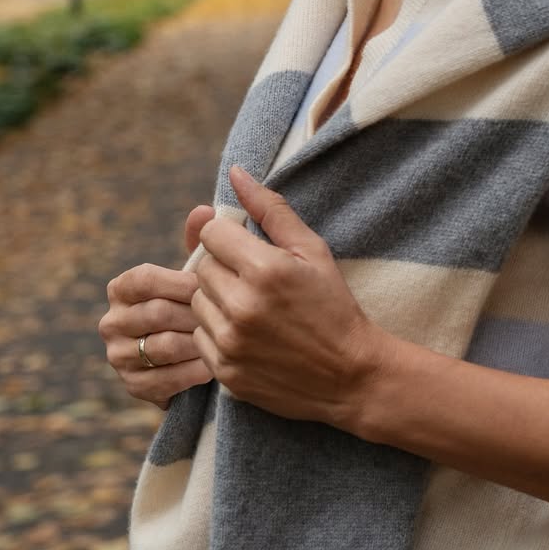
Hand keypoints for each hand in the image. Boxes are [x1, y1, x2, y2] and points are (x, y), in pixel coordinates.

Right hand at [98, 203, 215, 410]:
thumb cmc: (207, 303)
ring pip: (162, 346)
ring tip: (226, 339)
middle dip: (196, 314)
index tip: (209, 286)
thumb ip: (202, 242)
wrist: (211, 355)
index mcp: (123, 288)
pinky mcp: (134, 386)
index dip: (179, 283)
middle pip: (155, 314)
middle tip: (229, 315)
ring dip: (198, 342)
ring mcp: (119, 356)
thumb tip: (205, 210)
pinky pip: (165, 380)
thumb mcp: (203, 273)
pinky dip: (193, 372)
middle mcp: (111, 322)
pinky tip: (215, 366)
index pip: (143, 279)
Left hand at [191, 164, 390, 429]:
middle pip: (203, 266)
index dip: (231, 238)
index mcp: (265, 269)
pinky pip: (200, 335)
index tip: (251, 251)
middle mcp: (242, 305)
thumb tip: (236, 173)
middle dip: (225, 268)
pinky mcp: (224, 370)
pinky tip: (250, 334)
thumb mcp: (313, 251)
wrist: (351, 375)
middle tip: (258, 282)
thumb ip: (271, 209)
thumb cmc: (334, 306)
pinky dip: (218, 331)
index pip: (213, 233)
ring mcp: (230, 341)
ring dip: (218, 300)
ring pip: (197, 301)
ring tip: (254, 309)